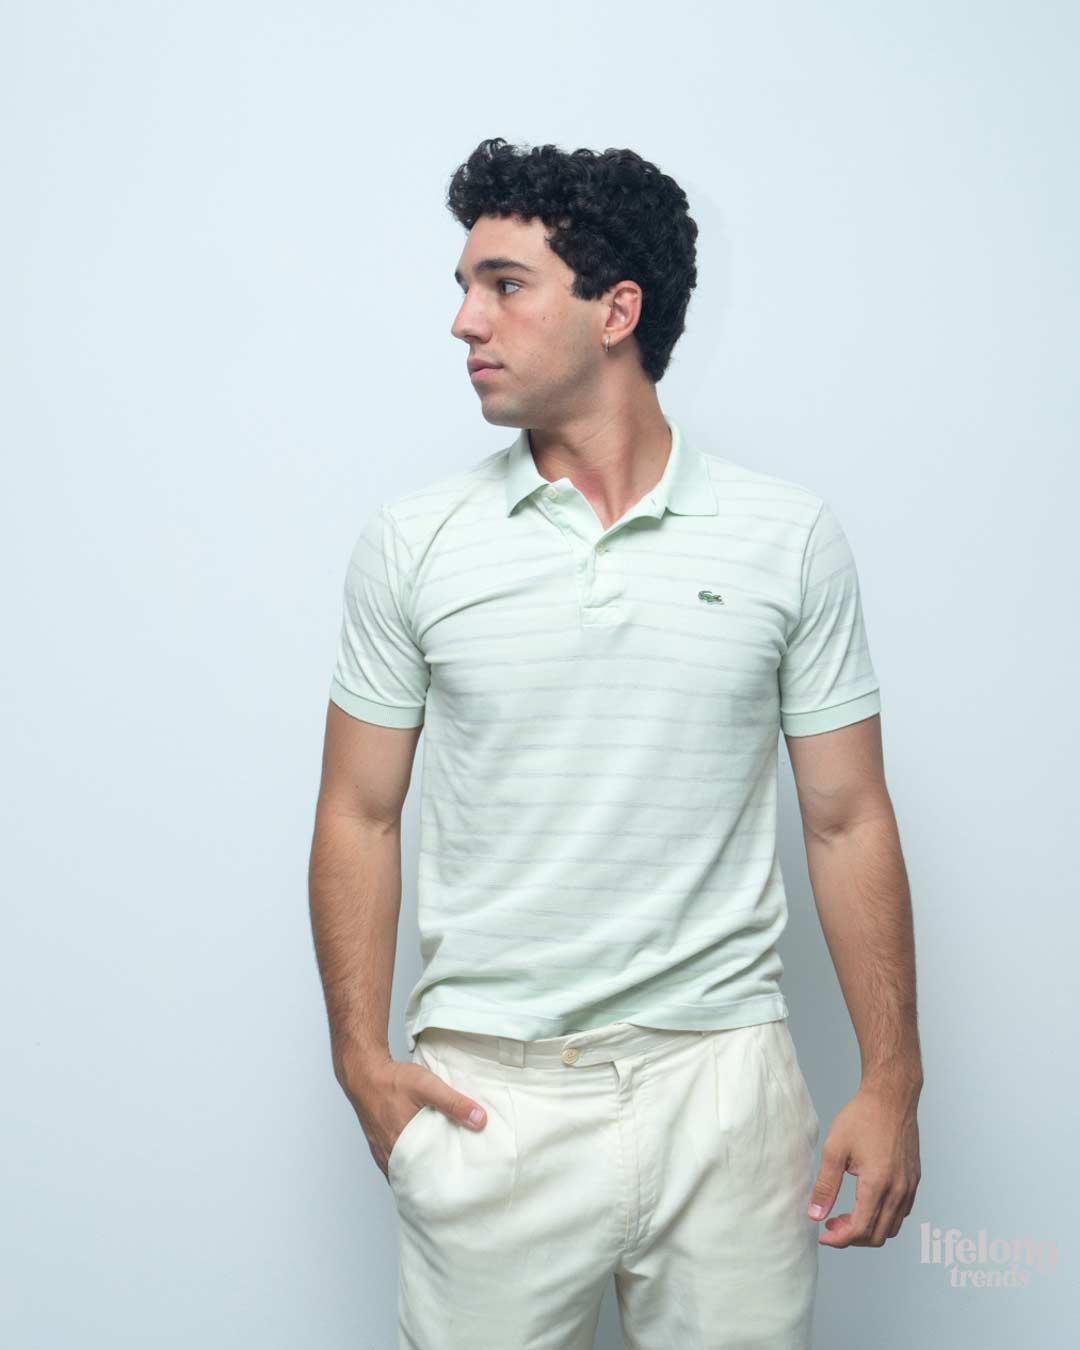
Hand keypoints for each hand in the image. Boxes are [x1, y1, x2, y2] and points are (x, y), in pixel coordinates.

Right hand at [342, 1054, 488, 1180]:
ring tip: (442, 1172)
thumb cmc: (392, 1081)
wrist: (365, 1074)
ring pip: (406, 1173)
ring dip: (422, 1173)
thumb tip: (479, 1119)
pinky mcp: (380, 1147)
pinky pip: (397, 1165)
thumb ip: (453, 1102)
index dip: (443, 1186)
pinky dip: (410, 1165)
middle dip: (434, 1182)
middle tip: (455, 1183)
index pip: (426, 1179)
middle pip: (417, 1178)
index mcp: (404, 1147)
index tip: (460, 1187)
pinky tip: (422, 1158)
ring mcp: (383, 1153)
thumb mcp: (428, 1086)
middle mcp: (391, 1155)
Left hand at [807, 1078, 921, 1246]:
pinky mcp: (914, 1180)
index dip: (839, 1239)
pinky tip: (866, 1203)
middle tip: (831, 1224)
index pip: (860, 1229)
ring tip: (846, 1215)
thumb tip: (815, 1214)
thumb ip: (825, 1186)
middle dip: (852, 1238)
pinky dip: (884, 1218)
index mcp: (877, 1185)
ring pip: (892, 1227)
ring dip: (869, 1230)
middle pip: (877, 1235)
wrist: (891, 1097)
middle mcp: (898, 1191)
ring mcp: (909, 1186)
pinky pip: (901, 1212)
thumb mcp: (835, 1149)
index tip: (823, 1235)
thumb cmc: (862, 1117)